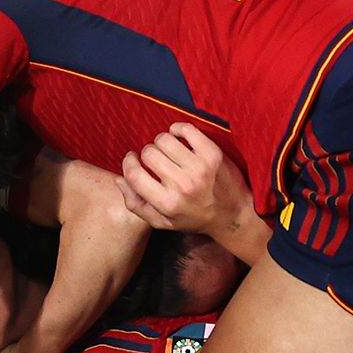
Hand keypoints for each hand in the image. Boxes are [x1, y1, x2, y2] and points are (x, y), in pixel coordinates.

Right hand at [116, 122, 253, 239]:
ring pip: (165, 139)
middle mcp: (182, 185)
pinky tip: (179, 138)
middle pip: (149, 153)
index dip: (129, 163)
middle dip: (148, 154)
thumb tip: (119, 180)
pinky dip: (178, 129)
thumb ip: (137, 205)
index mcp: (167, 203)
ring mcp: (199, 168)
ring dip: (163, 142)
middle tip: (156, 160)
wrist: (234, 216)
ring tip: (169, 151)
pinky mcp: (213, 154)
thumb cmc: (195, 218)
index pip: (134, 175)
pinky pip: (186, 129)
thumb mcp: (163, 222)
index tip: (133, 160)